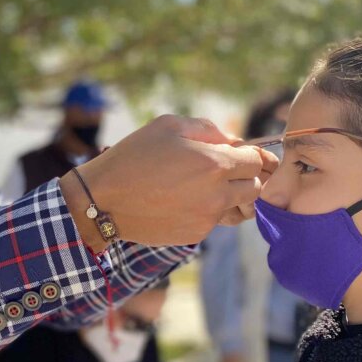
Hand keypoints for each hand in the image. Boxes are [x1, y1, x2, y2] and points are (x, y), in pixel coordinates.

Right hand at [59, 115, 277, 250]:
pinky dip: (206, 211)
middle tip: (224, 172)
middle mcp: (217, 193)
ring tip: (204, 188)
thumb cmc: (134, 156)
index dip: (253, 156)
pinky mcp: (195, 234)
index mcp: (215, 163)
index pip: (257, 161)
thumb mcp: (169, 126)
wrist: (104, 200)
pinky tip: (182, 201)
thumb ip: (207, 130)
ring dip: (229, 196)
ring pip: (237, 207)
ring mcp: (207, 217)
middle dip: (245, 177)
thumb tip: (231, 141)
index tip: (243, 156)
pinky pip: (214, 221)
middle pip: (255, 187)